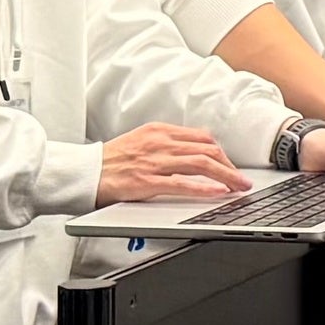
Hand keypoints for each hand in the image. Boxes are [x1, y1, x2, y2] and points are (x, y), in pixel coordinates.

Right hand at [96, 123, 245, 205]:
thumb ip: (166, 144)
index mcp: (159, 131)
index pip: (202, 138)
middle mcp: (159, 143)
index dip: (222, 153)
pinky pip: (182, 183)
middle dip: (230, 166)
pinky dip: (204, 188)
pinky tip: (218, 192)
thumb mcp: (141, 142)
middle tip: (242, 180)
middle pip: (208, 150)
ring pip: (201, 164)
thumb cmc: (110, 161)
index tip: (231, 166)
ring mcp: (154, 162)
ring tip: (239, 187)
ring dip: (226, 176)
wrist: (82, 172)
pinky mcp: (146, 181)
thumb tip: (194, 152)